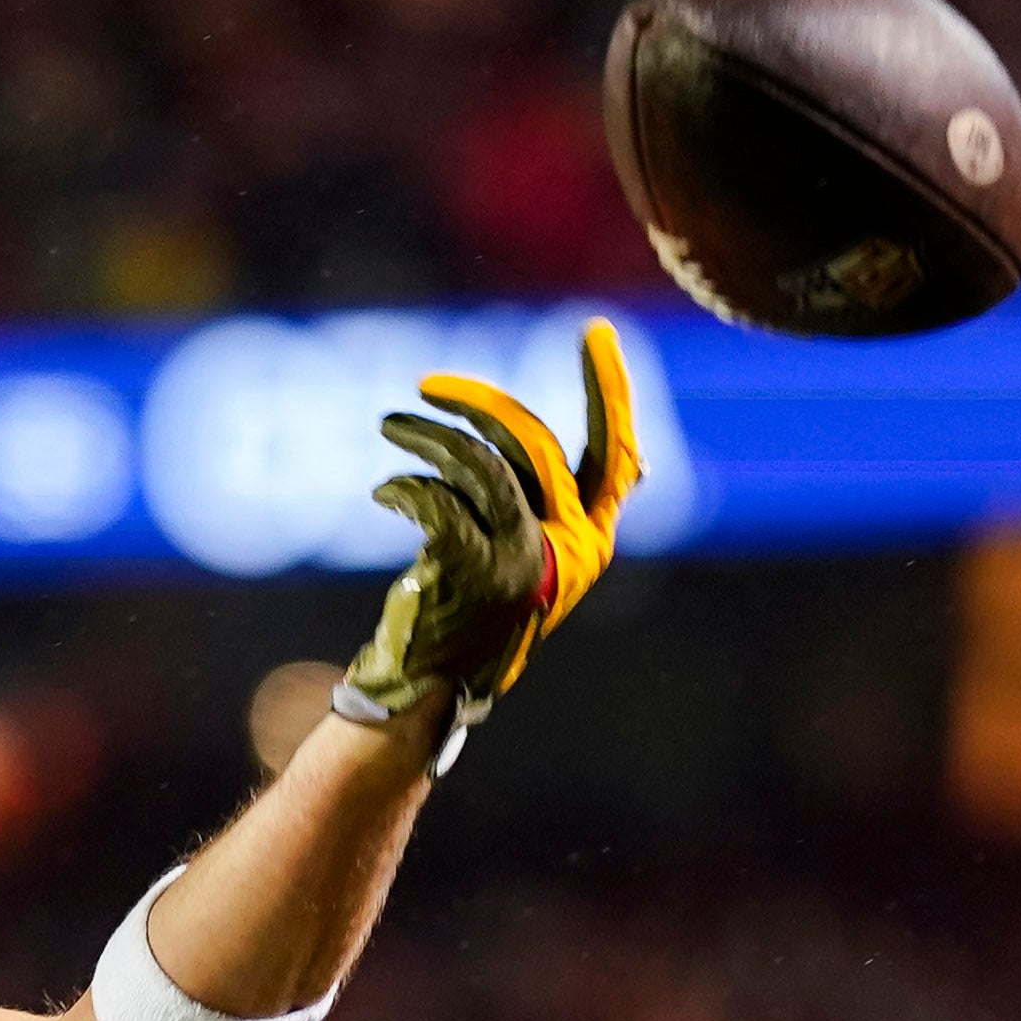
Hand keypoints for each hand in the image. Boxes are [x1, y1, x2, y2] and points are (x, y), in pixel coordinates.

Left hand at [341, 319, 644, 727]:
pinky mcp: (473, 567)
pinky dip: (405, 486)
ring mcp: (523, 559)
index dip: (608, 390)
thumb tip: (636, 462)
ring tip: (390, 428)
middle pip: (533, 443)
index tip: (595, 331)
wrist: (430, 690)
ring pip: (478, 463)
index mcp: (593, 541)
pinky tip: (385, 493)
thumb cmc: (475, 618)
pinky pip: (437, 497)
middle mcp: (568, 548)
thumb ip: (562, 511)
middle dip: (478, 403)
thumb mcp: (536, 563)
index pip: (613, 453)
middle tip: (427, 387)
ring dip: (426, 437)